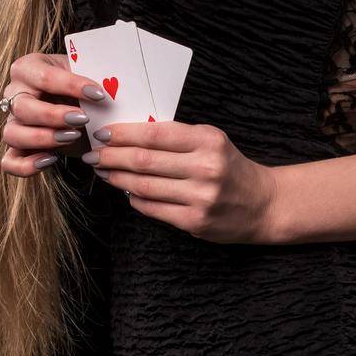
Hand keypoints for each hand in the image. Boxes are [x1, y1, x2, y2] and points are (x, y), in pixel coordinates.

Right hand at [0, 51, 107, 176]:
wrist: (76, 101)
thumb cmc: (79, 84)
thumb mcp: (84, 73)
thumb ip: (92, 77)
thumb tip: (113, 87)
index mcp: (28, 68)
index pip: (44, 77)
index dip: (71, 85)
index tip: (99, 94)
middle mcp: (13, 94)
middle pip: (22, 107)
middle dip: (54, 115)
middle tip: (83, 119)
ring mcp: (12, 121)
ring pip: (12, 134)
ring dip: (43, 138)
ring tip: (73, 136)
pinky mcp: (15, 147)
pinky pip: (10, 162)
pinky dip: (27, 165)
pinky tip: (51, 159)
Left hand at [85, 120, 277, 243]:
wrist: (262, 203)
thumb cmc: (229, 166)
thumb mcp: (210, 140)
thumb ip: (176, 137)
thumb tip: (129, 136)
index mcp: (208, 140)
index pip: (155, 134)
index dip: (123, 134)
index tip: (103, 133)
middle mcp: (205, 168)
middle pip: (144, 160)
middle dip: (112, 156)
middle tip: (93, 154)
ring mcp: (200, 197)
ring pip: (144, 186)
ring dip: (117, 178)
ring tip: (103, 172)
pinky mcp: (195, 221)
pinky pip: (153, 209)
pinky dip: (134, 199)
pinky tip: (126, 192)